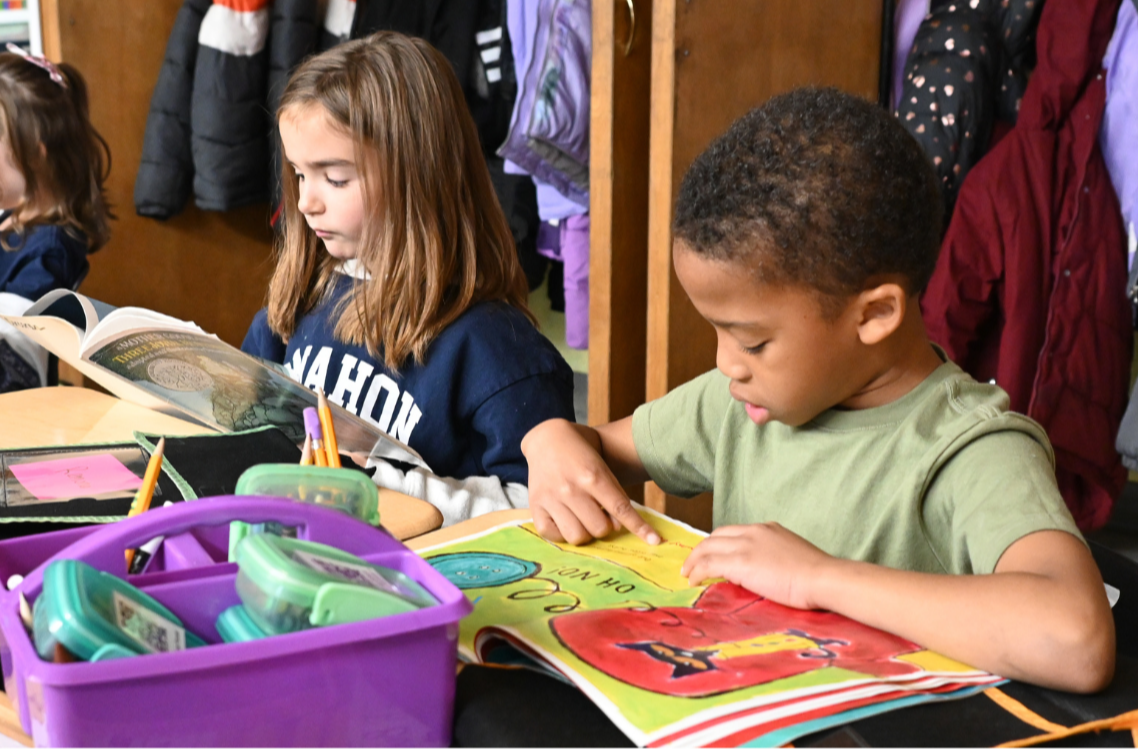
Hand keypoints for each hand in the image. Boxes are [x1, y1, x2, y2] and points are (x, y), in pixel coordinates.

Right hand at [522, 419, 660, 545]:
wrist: (547, 439)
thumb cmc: (581, 455)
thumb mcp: (602, 468)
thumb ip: (613, 496)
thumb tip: (617, 527)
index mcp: (592, 476)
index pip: (620, 508)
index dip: (639, 527)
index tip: (654, 541)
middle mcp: (571, 488)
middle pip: (599, 529)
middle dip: (604, 527)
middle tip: (599, 515)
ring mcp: (551, 498)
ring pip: (577, 536)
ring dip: (584, 532)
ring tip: (582, 519)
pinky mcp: (535, 505)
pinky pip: (553, 535)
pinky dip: (561, 533)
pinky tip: (564, 520)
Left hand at [681, 523, 834, 609]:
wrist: (822, 578)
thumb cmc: (817, 575)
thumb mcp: (792, 556)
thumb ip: (774, 557)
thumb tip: (765, 571)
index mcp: (767, 529)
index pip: (734, 532)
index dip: (719, 544)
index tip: (712, 555)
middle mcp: (753, 531)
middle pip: (716, 536)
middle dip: (702, 549)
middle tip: (693, 564)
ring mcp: (745, 545)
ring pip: (707, 547)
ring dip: (694, 560)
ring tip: (687, 573)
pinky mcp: (739, 562)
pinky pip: (708, 564)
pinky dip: (697, 571)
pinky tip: (693, 581)